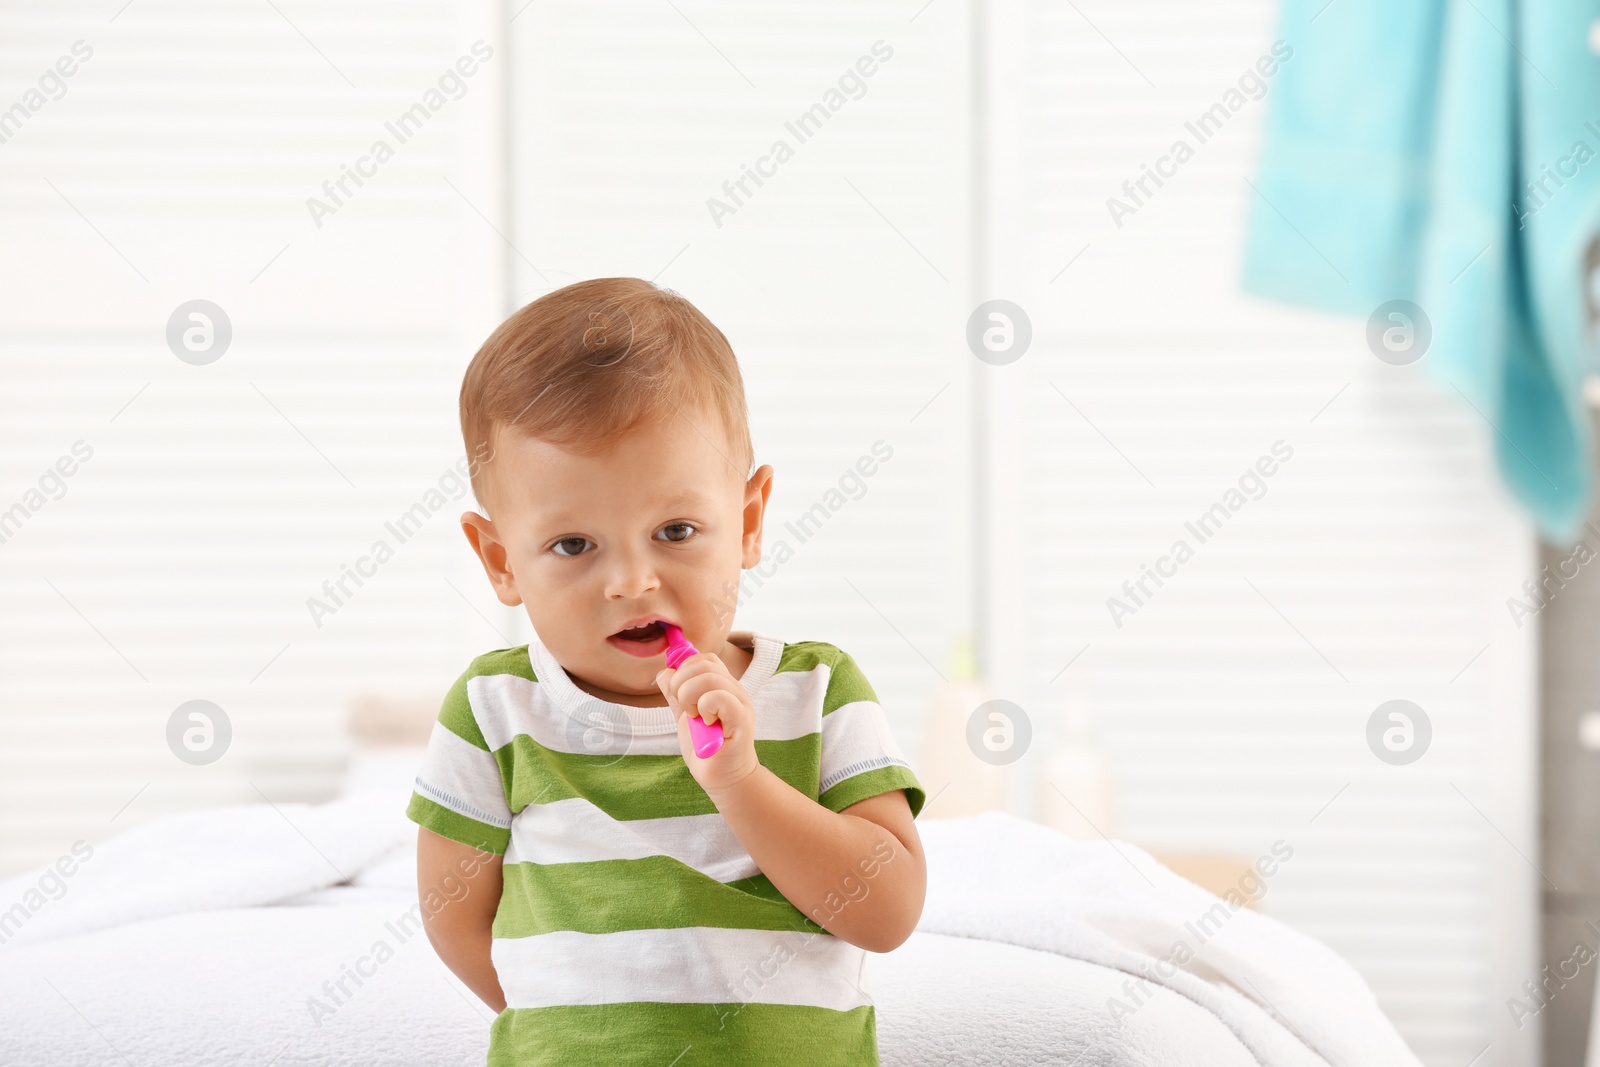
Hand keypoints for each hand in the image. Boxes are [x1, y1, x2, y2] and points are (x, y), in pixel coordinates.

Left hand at [654, 652, 758, 798]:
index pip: (704, 659)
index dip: (683, 670)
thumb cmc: (708, 749)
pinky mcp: (741, 719)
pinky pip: (719, 697)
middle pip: (704, 664)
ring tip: (694, 717)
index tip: (677, 695)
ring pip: (709, 677)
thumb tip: (665, 672)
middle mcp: (734, 690)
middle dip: (681, 684)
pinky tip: (705, 723)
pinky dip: (704, 708)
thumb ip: (675, 694)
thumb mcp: (685, 716)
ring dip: (690, 697)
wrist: (723, 779)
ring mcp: (740, 703)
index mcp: (723, 686)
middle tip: (685, 709)